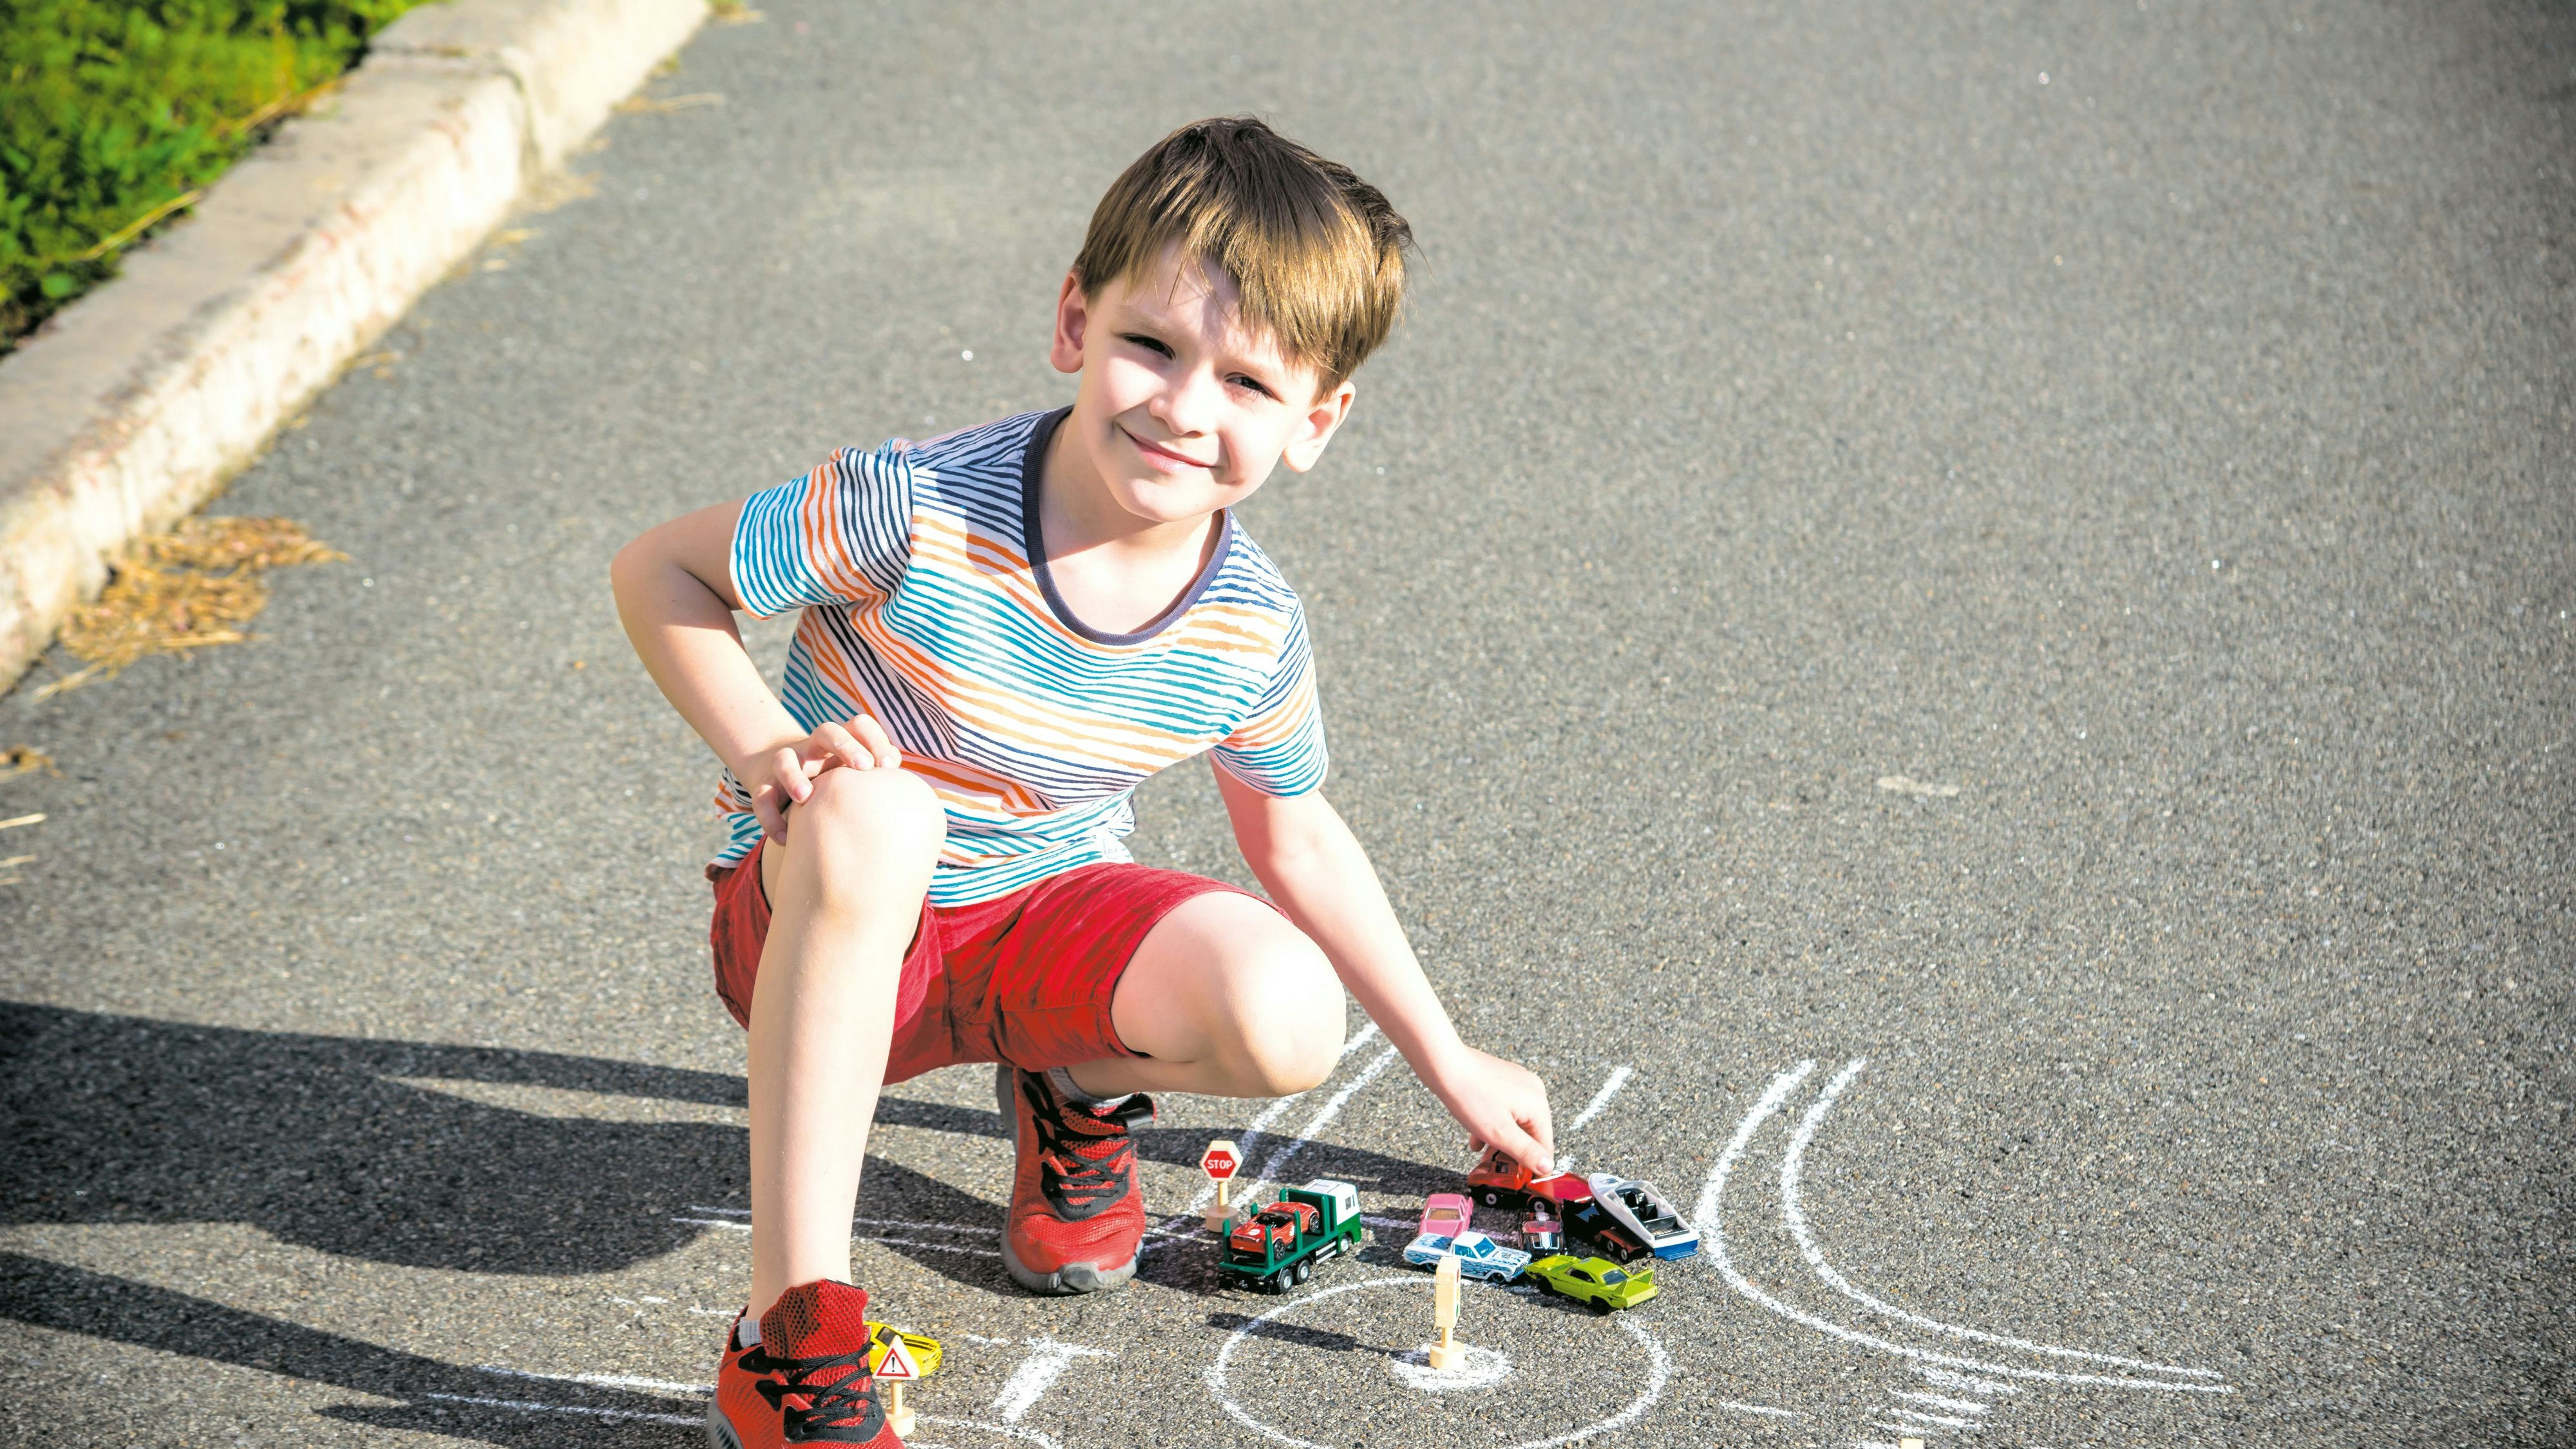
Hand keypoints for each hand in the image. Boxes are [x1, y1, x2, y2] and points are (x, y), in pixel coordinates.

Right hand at [730, 715, 901, 843]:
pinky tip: (785, 839)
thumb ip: (878, 780)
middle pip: (827, 731)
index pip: (859, 724)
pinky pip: (761, 796)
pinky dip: (770, 817)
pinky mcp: (763, 784)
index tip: (891, 765)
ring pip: (785, 759)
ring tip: (806, 798)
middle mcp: (813, 747)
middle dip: (846, 746)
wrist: (779, 773)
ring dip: (794, 776)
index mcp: (840, 741)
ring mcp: (787, 763)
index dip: (875, 738)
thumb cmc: (832, 778)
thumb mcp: (853, 774)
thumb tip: (915, 801)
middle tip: (864, 767)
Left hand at [1425, 1045, 1555, 1174]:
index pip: (1545, 1144)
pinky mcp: (1502, 1080)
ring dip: (1500, 1140)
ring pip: (1515, 1121)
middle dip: (1512, 1152)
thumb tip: (1548, 1167)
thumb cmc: (1471, 1096)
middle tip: (1496, 1169)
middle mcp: (1533, 1091)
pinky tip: (1477, 1137)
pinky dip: (1493, 1124)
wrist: (1444, 1065)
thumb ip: (1525, 1152)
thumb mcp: (1499, 1133)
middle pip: (1530, 1132)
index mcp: (1538, 1105)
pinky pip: (1504, 1108)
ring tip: (1483, 1156)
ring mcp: (1518, 1083)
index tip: (1518, 1179)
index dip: (1532, 1165)